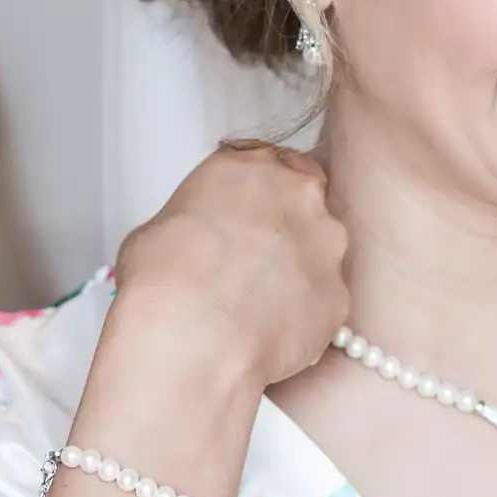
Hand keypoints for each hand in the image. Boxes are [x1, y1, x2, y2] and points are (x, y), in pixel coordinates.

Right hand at [107, 141, 349, 399]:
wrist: (191, 335)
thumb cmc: (164, 280)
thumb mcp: (157, 228)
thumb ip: (195, 221)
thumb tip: (194, 244)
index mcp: (250, 167)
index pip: (272, 161)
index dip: (262, 192)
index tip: (250, 212)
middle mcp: (299, 196)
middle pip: (305, 201)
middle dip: (286, 228)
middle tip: (253, 261)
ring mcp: (327, 245)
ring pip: (321, 252)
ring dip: (298, 271)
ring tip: (258, 303)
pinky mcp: (339, 295)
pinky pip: (323, 301)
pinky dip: (304, 314)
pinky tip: (271, 330)